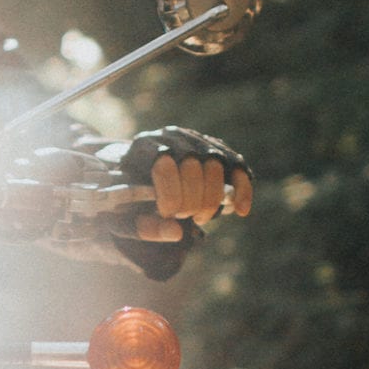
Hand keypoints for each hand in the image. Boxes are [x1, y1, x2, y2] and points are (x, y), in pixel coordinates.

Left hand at [123, 128, 253, 243]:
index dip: (170, 193)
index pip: (164, 161)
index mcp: (144, 145)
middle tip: (185, 217)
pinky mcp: (218, 149)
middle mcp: (172, 136)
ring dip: (213, 198)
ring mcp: (197, 139)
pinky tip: (240, 211)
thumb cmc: (130, 200)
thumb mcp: (125, 216)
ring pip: (217, 163)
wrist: (140, 179)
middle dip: (193, 199)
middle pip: (193, 163)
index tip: (168, 215)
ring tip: (200, 218)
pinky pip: (237, 166)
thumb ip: (143, 227)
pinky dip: (242, 190)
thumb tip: (176, 233)